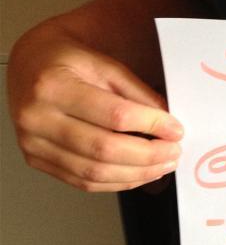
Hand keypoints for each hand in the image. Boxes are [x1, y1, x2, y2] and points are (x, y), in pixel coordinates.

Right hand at [7, 22, 184, 191]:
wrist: (30, 66)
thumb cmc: (69, 62)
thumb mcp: (106, 65)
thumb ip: (138, 93)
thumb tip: (168, 122)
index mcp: (55, 86)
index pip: (114, 114)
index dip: (151, 125)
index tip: (176, 129)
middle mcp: (38, 118)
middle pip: (103, 148)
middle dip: (148, 156)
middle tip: (174, 152)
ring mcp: (34, 143)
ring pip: (93, 171)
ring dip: (136, 174)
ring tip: (162, 166)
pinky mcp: (37, 160)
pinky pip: (82, 181)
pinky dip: (116, 182)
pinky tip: (138, 174)